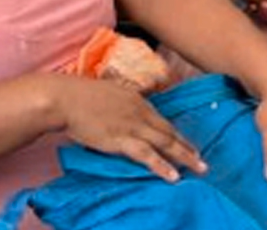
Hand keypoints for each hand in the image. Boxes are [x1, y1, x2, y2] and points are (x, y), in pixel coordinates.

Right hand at [52, 75, 206, 182]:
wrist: (64, 99)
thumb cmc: (79, 95)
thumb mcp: (107, 91)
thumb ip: (121, 101)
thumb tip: (123, 110)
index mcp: (136, 99)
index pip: (161, 119)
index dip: (176, 133)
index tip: (186, 143)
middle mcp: (139, 112)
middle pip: (168, 131)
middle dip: (187, 146)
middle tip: (201, 159)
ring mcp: (132, 126)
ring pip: (165, 143)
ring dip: (184, 156)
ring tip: (199, 168)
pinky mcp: (122, 140)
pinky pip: (147, 155)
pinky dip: (162, 166)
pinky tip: (174, 176)